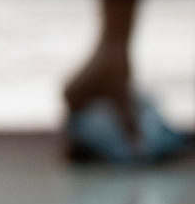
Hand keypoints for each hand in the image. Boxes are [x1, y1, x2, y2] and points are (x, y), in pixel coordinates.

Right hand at [66, 0, 147, 143]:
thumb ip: (128, 126)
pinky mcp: (80, 84)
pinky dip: (90, 116)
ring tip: (95, 142)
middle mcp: (65, 94)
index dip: (75, 146)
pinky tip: (101, 122)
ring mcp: (71, 88)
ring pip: (78, 115)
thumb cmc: (116, 71)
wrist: (114, 44)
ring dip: (86, 127)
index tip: (74, 160)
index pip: (70, 130)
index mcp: (69, 100)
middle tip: (92, 154)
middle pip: (73, 123)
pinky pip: (83, 106)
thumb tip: (138, 151)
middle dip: (82, 138)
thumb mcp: (124, 101)